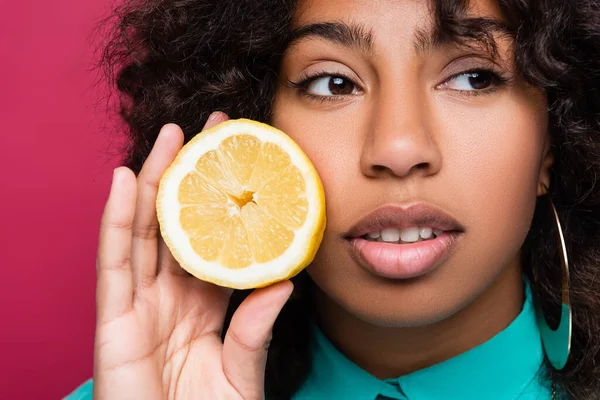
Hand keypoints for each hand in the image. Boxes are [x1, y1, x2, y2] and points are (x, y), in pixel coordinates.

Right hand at [93, 112, 292, 399]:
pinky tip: (125, 180)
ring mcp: (137, 306)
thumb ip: (255, 329)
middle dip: (191, 175)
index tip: (244, 162)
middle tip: (210, 129)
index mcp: (200, 307)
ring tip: (170, 135)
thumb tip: (285, 282)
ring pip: (144, 231)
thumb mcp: (239, 372)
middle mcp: (166, 298)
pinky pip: (113, 263)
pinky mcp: (113, 322)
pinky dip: (116, 220)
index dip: (225, 202)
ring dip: (154, 181)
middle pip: (177, 223)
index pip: (213, 241)